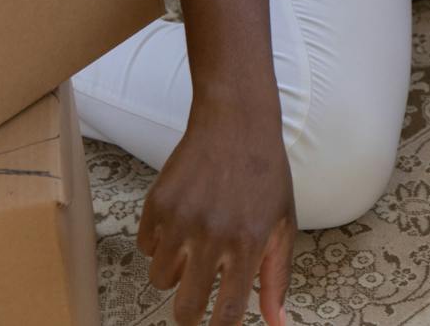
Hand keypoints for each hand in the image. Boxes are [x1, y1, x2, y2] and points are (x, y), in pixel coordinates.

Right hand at [139, 101, 294, 325]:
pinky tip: (181, 221)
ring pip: (160, 279)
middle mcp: (213, 236)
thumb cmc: (266, 176)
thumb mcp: (283, 224)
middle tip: (197, 301)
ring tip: (194, 246)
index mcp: (249, 244)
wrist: (236, 124)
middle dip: (189, 315)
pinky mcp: (157, 204)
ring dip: (175, 273)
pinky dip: (160, 244)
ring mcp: (181, 220)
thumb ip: (277, 277)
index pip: (226, 313)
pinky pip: (146, 247)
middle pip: (186, 308)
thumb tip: (278, 323)